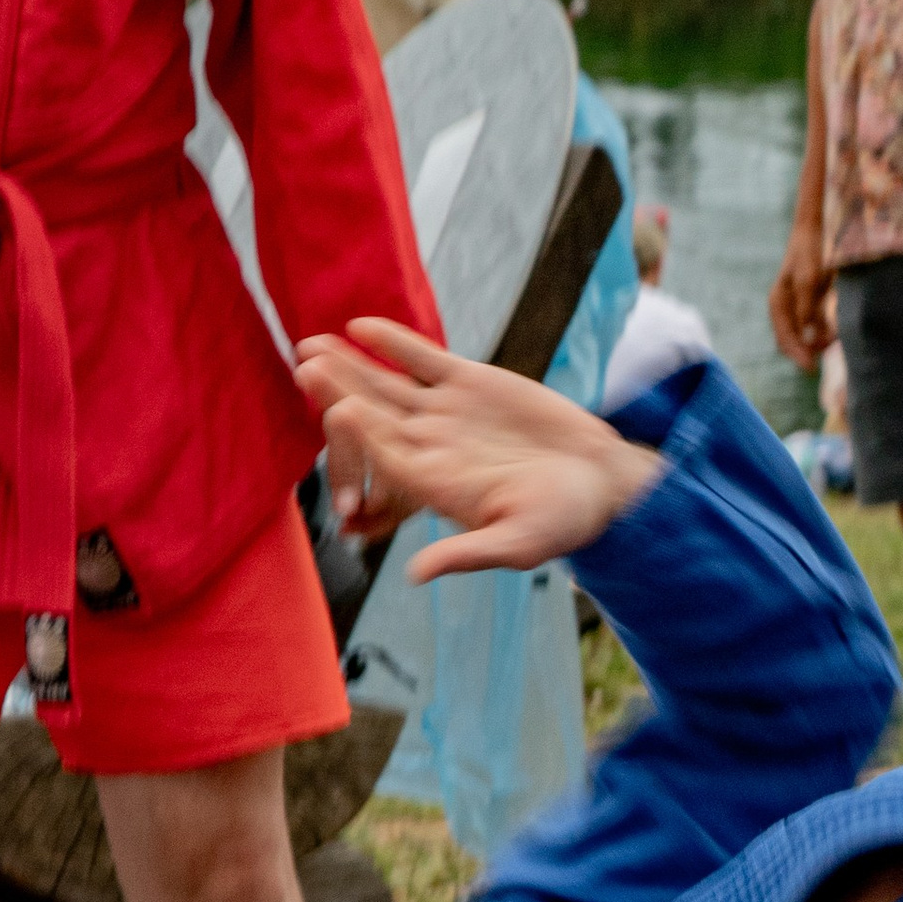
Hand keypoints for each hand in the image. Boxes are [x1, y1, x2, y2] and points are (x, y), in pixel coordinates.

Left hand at [295, 320, 663, 580]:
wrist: (598, 481)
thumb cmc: (564, 521)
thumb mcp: (520, 544)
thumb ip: (468, 553)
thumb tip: (416, 574)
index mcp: (438, 485)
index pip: (389, 457)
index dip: (363, 434)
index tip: (337, 409)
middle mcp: (433, 447)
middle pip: (376, 416)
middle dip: (340, 392)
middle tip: (304, 368)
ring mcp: (445, 413)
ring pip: (387, 384)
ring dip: (351, 364)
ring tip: (312, 343)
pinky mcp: (468, 383)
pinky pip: (421, 360)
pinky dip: (393, 343)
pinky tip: (361, 326)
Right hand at [769, 209, 834, 370]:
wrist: (817, 228)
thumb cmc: (811, 251)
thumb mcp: (810, 279)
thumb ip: (807, 307)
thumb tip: (805, 333)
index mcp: (778, 303)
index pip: (785, 338)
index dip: (798, 355)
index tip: (812, 367)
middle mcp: (784, 307)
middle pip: (792, 342)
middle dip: (809, 351)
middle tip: (829, 350)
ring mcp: (797, 306)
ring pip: (805, 337)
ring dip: (818, 343)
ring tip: (835, 340)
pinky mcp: (811, 302)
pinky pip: (815, 327)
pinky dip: (824, 333)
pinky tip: (835, 333)